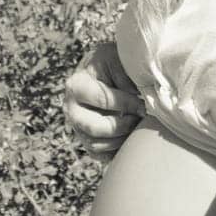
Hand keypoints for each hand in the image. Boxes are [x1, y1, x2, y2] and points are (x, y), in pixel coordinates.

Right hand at [64, 38, 146, 158]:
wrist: (105, 71)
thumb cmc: (113, 64)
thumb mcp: (117, 61)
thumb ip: (125, 77)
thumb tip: (139, 101)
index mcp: (76, 85)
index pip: (103, 100)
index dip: (127, 104)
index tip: (144, 104)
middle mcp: (71, 109)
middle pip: (95, 128)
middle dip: (122, 125)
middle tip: (140, 118)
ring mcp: (77, 127)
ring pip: (97, 145)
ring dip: (122, 139)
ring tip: (138, 125)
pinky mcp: (86, 140)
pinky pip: (100, 154)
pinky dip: (117, 149)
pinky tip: (131, 136)